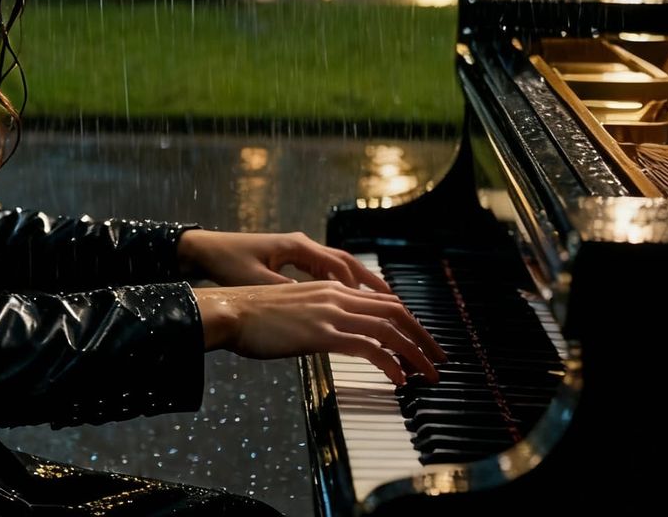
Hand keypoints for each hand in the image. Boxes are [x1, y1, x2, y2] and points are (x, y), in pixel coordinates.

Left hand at [177, 228, 391, 291]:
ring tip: (385, 308)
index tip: (381, 312)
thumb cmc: (227, 264)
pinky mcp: (292, 261)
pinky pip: (326, 272)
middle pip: (350, 264)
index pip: (342, 267)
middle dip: (376, 287)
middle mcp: (304, 246)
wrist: (204, 251)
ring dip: (363, 286)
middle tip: (401, 311)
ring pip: (340, 268)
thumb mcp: (258, 282)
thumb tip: (319, 312)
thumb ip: (289, 295)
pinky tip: (350, 305)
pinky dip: (343, 286)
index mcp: (299, 247)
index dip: (363, 290)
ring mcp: (299, 252)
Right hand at [193, 280, 446, 385]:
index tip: (421, 340)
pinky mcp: (321, 333)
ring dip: (415, 352)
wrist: (229, 310)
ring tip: (429, 374)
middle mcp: (335, 295)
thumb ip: (316, 318)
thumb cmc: (251, 315)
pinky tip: (399, 379)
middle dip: (422, 336)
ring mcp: (330, 312)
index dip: (407, 319)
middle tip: (439, 358)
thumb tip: (331, 335)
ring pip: (388, 328)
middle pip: (394, 311)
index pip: (381, 300)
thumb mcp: (291, 310)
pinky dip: (389, 363)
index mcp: (329, 288)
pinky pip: (367, 347)